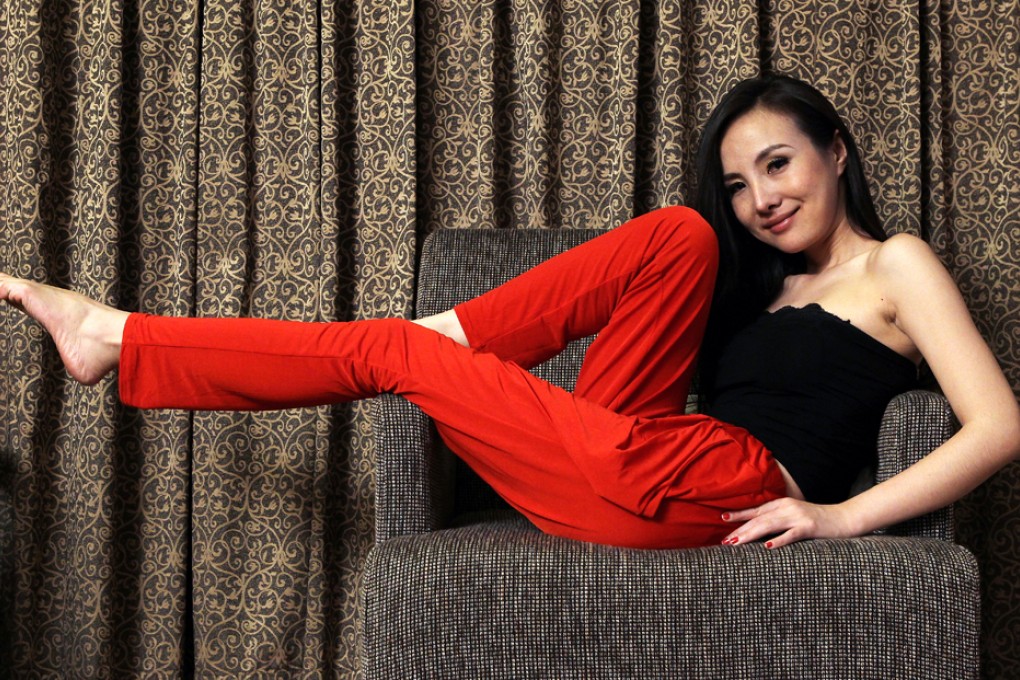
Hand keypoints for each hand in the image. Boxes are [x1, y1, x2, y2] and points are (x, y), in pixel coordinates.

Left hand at [720, 497, 857, 548]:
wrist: (845, 517)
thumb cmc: (819, 520)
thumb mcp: (795, 515)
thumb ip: (779, 519)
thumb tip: (760, 530)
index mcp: (783, 504)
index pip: (756, 510)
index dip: (739, 515)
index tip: (723, 519)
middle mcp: (787, 508)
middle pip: (759, 519)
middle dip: (740, 529)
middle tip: (724, 540)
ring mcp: (798, 516)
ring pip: (769, 525)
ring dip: (750, 535)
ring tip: (736, 544)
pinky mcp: (809, 527)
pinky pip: (791, 534)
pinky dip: (778, 540)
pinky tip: (766, 547)